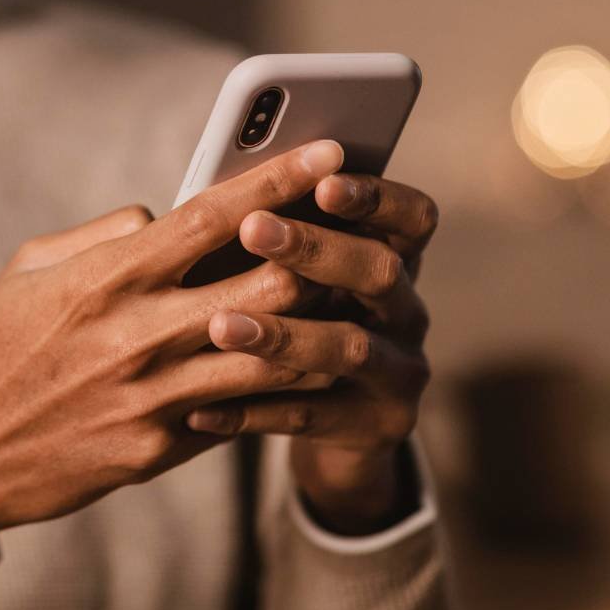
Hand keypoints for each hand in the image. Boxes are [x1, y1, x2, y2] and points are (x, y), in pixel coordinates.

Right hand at [0, 140, 346, 542]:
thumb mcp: (27, 270)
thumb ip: (103, 235)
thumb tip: (164, 215)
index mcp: (106, 277)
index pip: (213, 215)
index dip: (280, 179)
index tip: (332, 152)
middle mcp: (139, 334)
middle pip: (270, 281)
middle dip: (321, 252)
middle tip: (353, 232)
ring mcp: (154, 398)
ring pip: (275, 353)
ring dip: (318, 323)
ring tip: (350, 301)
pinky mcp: (159, 449)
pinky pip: (240, 410)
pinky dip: (276, 383)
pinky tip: (304, 365)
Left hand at [184, 173, 439, 533]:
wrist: (335, 429)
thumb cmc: (297, 321)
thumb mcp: (296, 276)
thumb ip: (272, 237)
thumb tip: (213, 188)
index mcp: (393, 259)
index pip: (411, 217)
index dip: (375, 197)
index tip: (323, 181)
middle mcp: (407, 312)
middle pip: (381, 271)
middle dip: (317, 248)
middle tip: (253, 229)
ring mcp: (400, 372)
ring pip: (349, 348)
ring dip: (283, 333)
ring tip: (220, 325)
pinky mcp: (377, 427)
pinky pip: (311, 417)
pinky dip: (252, 411)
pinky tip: (198, 410)